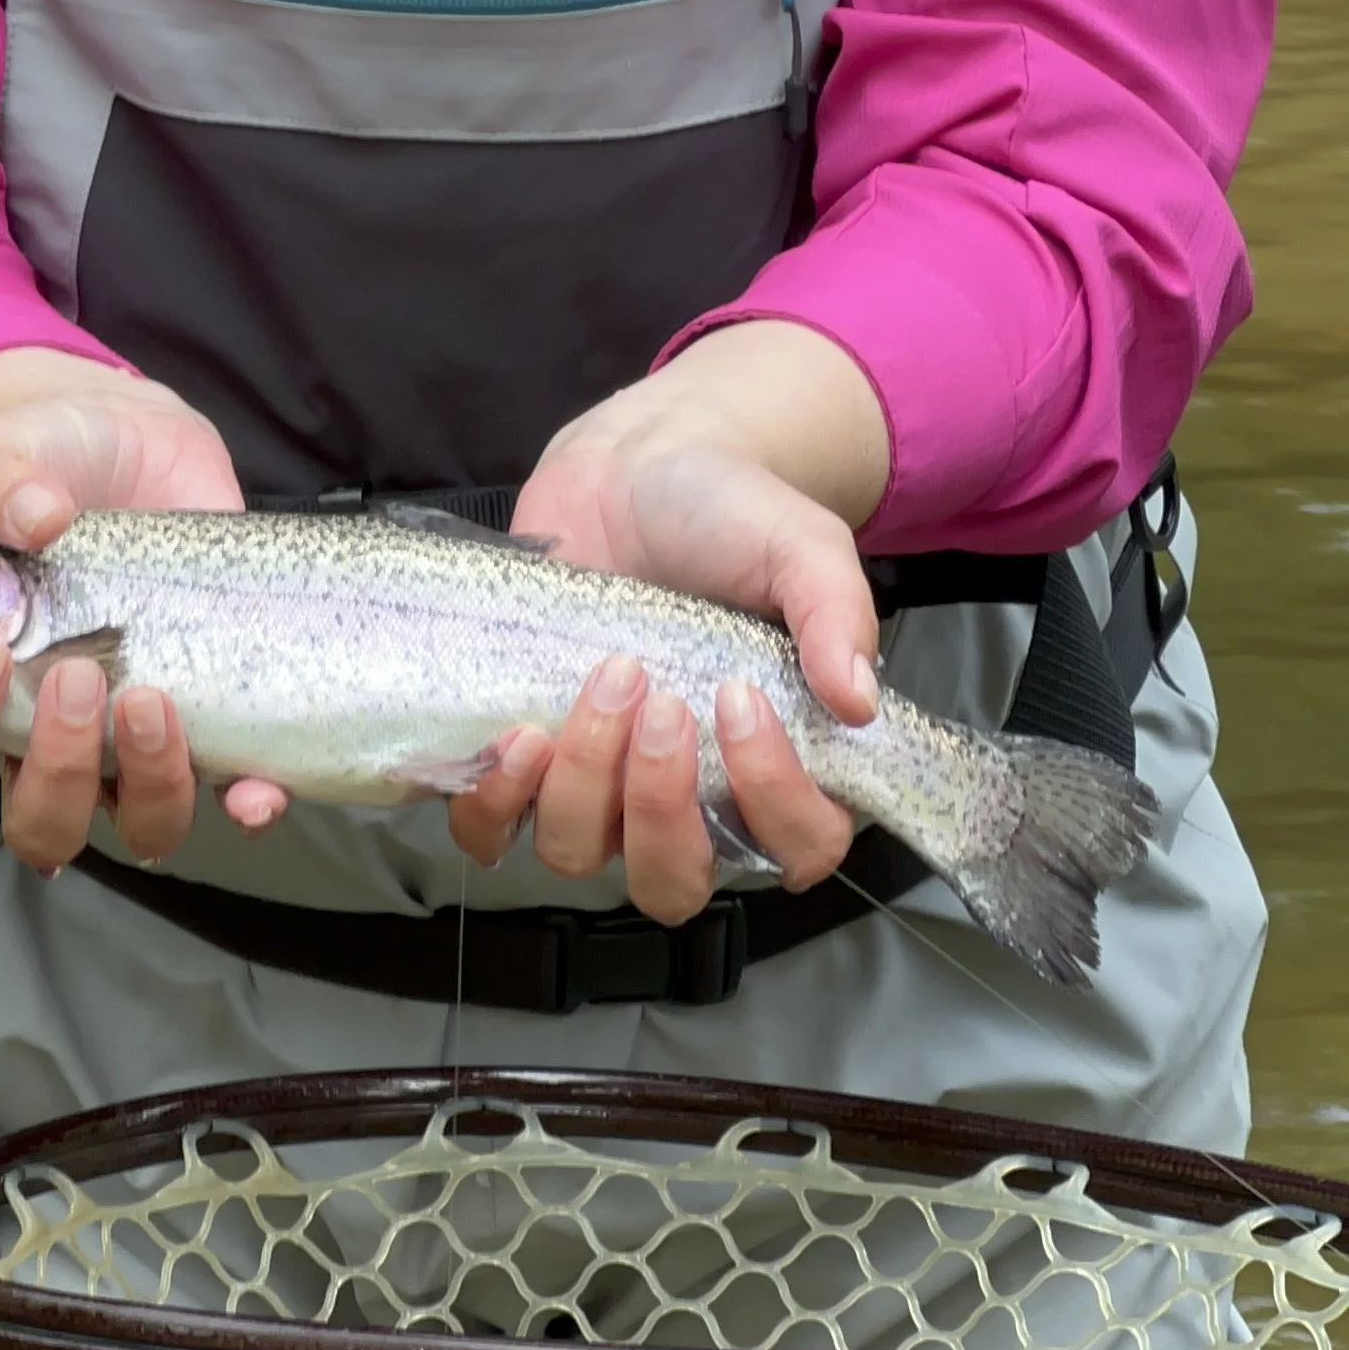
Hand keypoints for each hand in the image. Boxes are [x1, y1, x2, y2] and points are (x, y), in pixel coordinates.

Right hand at [0, 345, 288, 863]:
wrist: (120, 436)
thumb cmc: (34, 461)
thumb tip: (39, 514)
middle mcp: (44, 731)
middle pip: (38, 823)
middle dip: (58, 769)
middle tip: (75, 675)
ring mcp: (128, 730)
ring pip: (133, 823)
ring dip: (145, 782)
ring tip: (150, 696)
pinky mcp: (208, 707)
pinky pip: (228, 788)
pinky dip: (246, 801)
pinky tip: (253, 789)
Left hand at [447, 322, 888, 922]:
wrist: (633, 467)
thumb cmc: (729, 515)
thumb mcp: (801, 546)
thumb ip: (837, 613)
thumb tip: (859, 699)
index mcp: (776, 764)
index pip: (797, 845)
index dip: (772, 798)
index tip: (739, 700)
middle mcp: (689, 797)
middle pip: (674, 882)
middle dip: (659, 805)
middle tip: (659, 700)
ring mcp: (599, 786)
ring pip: (580, 855)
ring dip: (583, 784)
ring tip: (600, 682)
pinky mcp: (526, 760)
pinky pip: (491, 830)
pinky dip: (493, 803)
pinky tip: (516, 737)